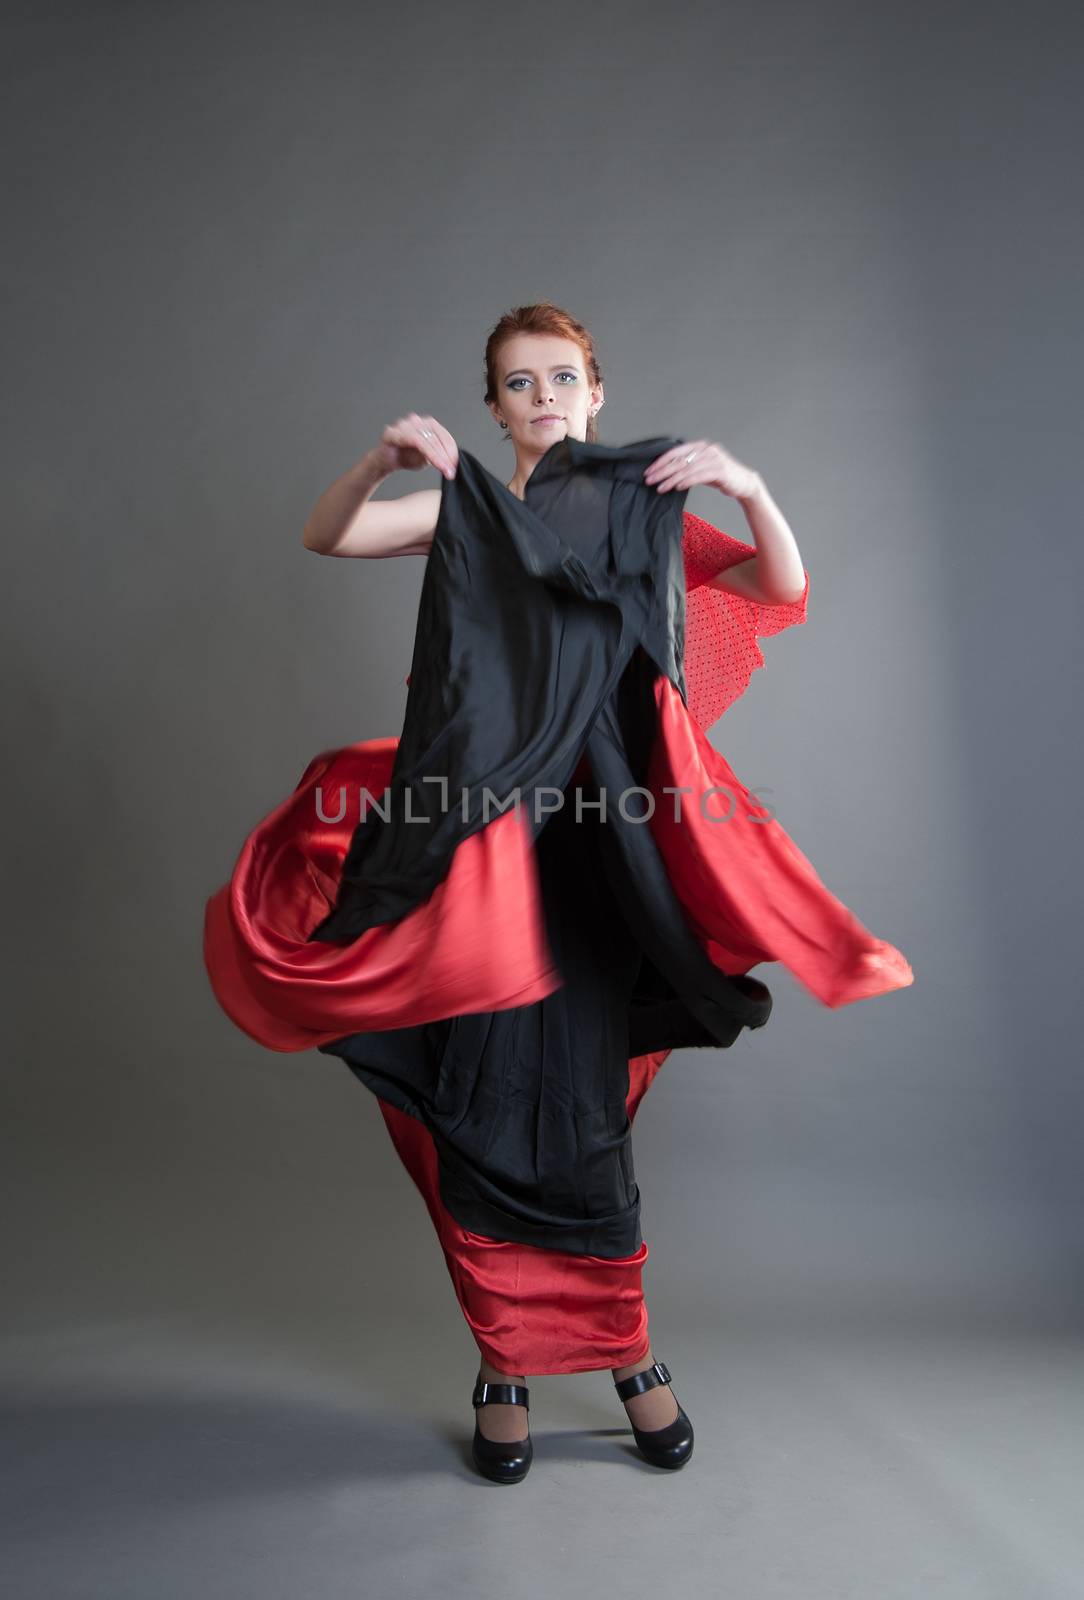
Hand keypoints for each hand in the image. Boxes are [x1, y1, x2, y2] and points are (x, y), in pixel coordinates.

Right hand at [373, 413, 458, 479]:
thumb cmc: (405, 457)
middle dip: (446, 456)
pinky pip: (415, 441)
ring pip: (428, 439)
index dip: (452, 451)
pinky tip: (432, 463)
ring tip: (445, 470)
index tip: (456, 465)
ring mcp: (404, 425)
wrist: (384, 462)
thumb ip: (438, 455)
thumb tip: (452, 460)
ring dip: (438, 456)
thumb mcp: (427, 457)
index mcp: (426, 424)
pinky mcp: (394, 433)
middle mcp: (416, 421)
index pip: (444, 436)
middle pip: (437, 437)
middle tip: (451, 471)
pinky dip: (427, 453)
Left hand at [643, 439, 759, 498]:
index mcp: (700, 446)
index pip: (675, 452)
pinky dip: (686, 482)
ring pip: (687, 469)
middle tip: (649, 480)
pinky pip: (698, 476)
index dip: (660, 462)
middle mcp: (706, 449)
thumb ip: (687, 466)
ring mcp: (714, 459)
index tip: (649, 471)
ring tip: (660, 488)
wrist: (744, 482)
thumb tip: (665, 472)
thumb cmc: (720, 476)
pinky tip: (676, 487)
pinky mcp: (720, 470)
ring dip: (671, 479)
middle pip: (679, 461)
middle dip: (662, 471)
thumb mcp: (702, 467)